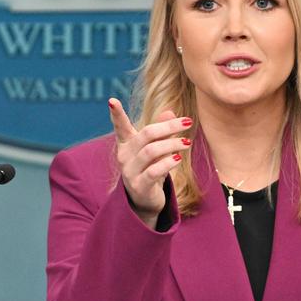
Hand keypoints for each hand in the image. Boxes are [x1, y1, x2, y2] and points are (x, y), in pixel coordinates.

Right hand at [108, 98, 192, 227]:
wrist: (145, 199)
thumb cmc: (150, 167)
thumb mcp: (156, 148)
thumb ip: (161, 130)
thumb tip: (170, 111)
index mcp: (126, 143)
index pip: (121, 127)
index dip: (116, 115)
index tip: (111, 100)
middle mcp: (124, 156)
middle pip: (146, 134)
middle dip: (169, 126)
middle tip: (188, 122)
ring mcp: (130, 171)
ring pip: (151, 151)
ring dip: (172, 144)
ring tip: (187, 142)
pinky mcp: (139, 185)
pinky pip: (154, 171)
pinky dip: (168, 163)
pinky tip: (178, 158)